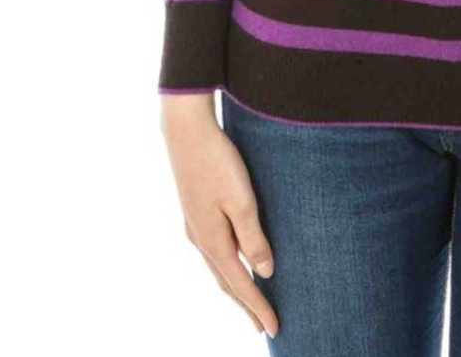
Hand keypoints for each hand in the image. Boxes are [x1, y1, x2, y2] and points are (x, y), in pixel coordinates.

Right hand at [161, 93, 279, 338]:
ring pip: (218, 267)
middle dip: (245, 305)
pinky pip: (214, 250)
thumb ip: (253, 239)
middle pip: (226, 282)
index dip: (259, 307)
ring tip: (251, 300)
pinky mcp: (195, 211)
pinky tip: (234, 260)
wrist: (186, 130)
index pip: (241, 285)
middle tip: (263, 326)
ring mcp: (195, 225)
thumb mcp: (242, 201)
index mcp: (213, 241)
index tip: (274, 329)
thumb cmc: (219, 162)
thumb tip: (265, 273)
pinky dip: (227, 266)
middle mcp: (200, 239)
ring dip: (235, 287)